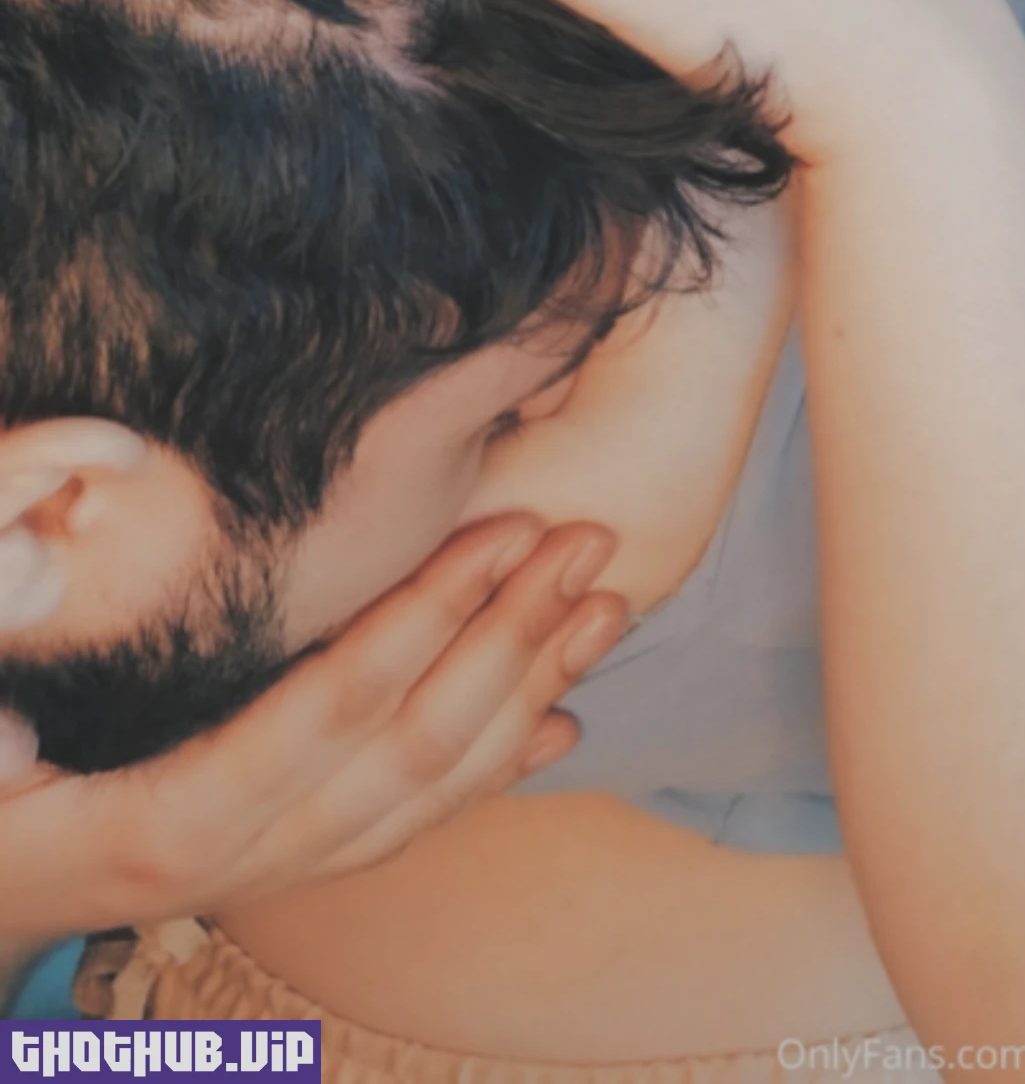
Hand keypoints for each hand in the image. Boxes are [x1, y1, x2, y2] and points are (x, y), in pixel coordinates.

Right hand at [0, 514, 626, 941]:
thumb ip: (4, 593)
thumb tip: (75, 506)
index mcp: (170, 818)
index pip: (335, 704)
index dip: (430, 614)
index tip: (507, 531)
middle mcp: (242, 860)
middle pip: (412, 747)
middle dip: (514, 639)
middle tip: (590, 544)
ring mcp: (272, 876)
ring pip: (432, 793)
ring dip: (529, 693)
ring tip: (605, 609)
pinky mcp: (287, 871)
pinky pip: (412, 828)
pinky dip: (495, 773)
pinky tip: (557, 724)